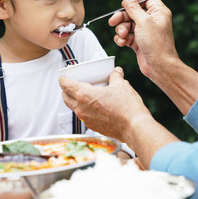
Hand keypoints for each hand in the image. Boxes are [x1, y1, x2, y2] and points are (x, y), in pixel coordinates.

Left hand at [60, 66, 180, 167]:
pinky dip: (85, 109)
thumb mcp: (121, 86)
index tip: (64, 76)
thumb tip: (116, 71)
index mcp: (85, 95)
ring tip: (84, 95)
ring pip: (74, 108)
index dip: (63, 79)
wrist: (134, 127)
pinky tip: (95, 106)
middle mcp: (81, 108)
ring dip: (75, 100)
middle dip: (66, 90)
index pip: (66, 85)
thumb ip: (115, 76)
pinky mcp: (92, 126)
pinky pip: (83, 116)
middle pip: (65, 97)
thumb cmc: (127, 107)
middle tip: (72, 84)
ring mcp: (86, 119)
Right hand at [108, 0, 177, 78]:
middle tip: (113, 21)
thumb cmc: (157, 44)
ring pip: (127, 24)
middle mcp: (152, 20)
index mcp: (158, 12)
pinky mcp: (139, 41)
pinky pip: (127, 35)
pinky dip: (122, 38)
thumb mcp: (143, 22)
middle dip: (122, 17)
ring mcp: (145, 31)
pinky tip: (123, 43)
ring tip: (122, 35)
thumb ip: (133, 8)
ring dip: (121, 29)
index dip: (134, 1)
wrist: (159, 66)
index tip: (125, 5)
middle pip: (132, 12)